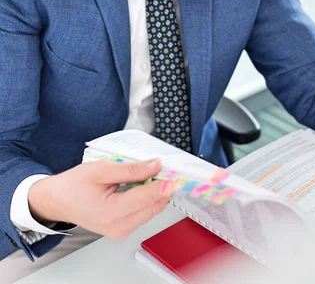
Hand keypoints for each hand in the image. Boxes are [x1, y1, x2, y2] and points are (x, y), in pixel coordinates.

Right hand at [28, 159, 171, 239]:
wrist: (57, 201)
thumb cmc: (74, 185)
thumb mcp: (101, 169)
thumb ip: (131, 169)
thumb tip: (154, 165)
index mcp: (113, 213)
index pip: (150, 197)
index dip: (166, 181)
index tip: (176, 170)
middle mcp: (119, 227)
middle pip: (155, 205)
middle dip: (162, 185)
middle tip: (163, 166)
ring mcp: (121, 231)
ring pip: (152, 210)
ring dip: (155, 191)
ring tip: (148, 173)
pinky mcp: (122, 230)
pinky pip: (143, 213)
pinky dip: (146, 198)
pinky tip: (140, 185)